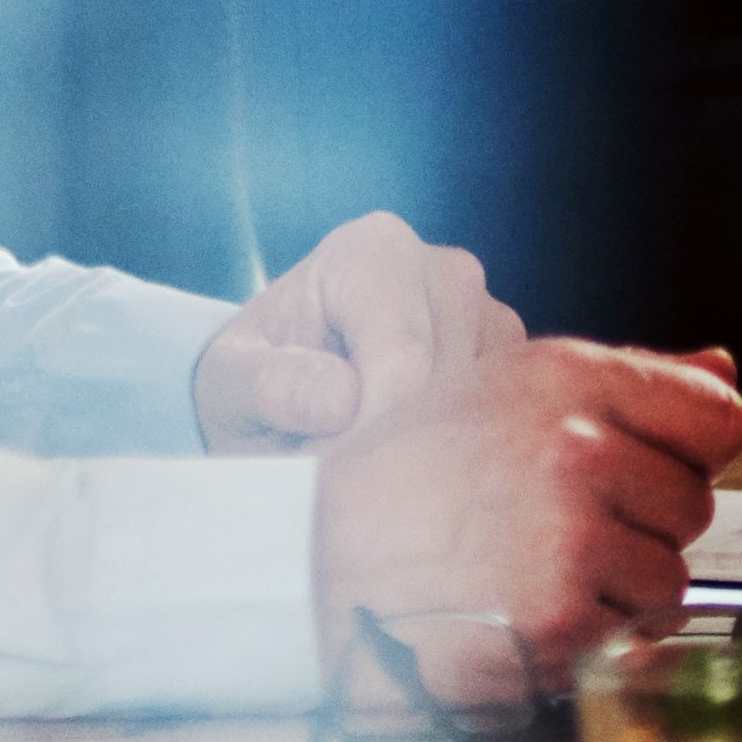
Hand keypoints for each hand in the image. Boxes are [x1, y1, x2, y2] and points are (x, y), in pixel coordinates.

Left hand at [192, 207, 521, 450]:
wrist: (280, 381)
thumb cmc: (256, 374)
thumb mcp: (230, 381)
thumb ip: (273, 385)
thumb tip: (342, 400)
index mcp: (374, 252)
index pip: (403, 360)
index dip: (370, 437)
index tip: (328, 481)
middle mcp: (446, 271)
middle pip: (450, 387)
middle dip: (395, 451)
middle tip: (338, 488)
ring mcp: (489, 317)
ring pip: (484, 411)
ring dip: (427, 460)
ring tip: (364, 474)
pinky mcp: (511, 366)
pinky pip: (504, 426)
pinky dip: (457, 460)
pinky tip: (406, 470)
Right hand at [305, 334, 741, 702]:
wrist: (308, 568)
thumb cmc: (402, 481)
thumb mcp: (505, 393)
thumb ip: (628, 383)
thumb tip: (725, 370)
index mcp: (567, 378)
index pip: (714, 416)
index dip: (689, 452)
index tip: (648, 470)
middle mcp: (576, 450)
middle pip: (694, 506)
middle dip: (642, 529)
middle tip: (557, 533)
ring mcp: (569, 540)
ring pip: (668, 581)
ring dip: (619, 593)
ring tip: (535, 578)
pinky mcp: (558, 623)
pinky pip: (628, 640)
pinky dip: (588, 644)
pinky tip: (523, 619)